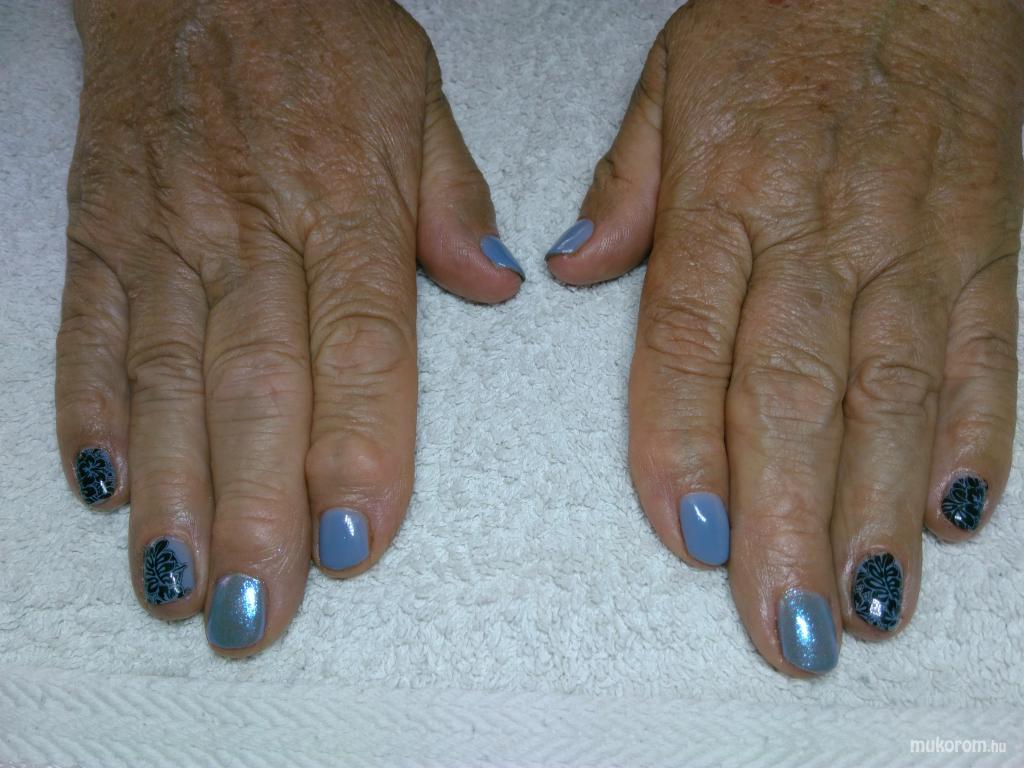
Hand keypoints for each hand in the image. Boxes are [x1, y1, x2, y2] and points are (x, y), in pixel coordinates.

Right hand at [57, 0, 523, 655]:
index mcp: (345, 202)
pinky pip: (87, 330)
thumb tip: (500, 281)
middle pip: (255, 387)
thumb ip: (453, 197)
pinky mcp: (101, 233)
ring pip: (164, 379)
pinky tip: (99, 488)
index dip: (360, 446)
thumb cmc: (316, 34)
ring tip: (180, 584)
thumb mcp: (417, 95)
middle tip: (260, 610)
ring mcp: (165, 235)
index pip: (362, 345)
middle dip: (257, 508)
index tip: (357, 537)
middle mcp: (250, 229)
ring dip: (171, 491)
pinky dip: (88, 410)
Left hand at [548, 0, 1022, 674]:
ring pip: (895, 398)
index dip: (686, 444)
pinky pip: (986, 355)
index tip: (692, 536)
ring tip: (862, 608)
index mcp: (730, 196)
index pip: (693, 341)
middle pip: (798, 396)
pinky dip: (980, 439)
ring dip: (878, 512)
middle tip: (782, 624)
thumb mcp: (675, 81)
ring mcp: (914, 245)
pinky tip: (956, 519)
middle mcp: (822, 231)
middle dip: (790, 520)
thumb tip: (569, 265)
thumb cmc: (785, 22)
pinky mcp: (987, 248)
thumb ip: (627, 187)